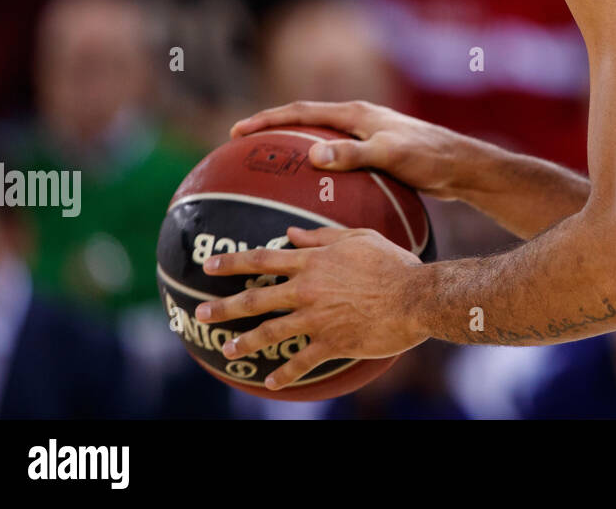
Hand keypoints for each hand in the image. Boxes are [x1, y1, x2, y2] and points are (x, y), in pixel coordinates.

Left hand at [196, 225, 428, 389]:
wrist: (415, 297)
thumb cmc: (393, 263)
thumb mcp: (360, 238)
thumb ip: (324, 236)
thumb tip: (293, 233)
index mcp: (313, 261)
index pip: (263, 259)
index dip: (233, 262)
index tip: (208, 266)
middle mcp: (308, 289)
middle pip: (256, 298)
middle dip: (224, 307)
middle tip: (199, 314)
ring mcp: (317, 318)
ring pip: (270, 332)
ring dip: (246, 342)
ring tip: (228, 350)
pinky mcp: (331, 342)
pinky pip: (301, 362)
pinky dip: (284, 374)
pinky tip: (270, 383)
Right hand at [231, 100, 475, 199]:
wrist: (462, 166)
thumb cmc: (429, 157)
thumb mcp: (390, 154)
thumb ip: (353, 154)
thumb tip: (313, 155)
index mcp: (357, 113)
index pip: (302, 111)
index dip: (268, 120)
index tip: (239, 132)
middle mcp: (359, 120)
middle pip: (305, 122)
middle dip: (273, 131)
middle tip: (243, 148)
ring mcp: (367, 137)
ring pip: (321, 141)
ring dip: (294, 150)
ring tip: (268, 171)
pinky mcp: (376, 155)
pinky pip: (337, 160)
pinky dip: (318, 171)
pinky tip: (310, 196)